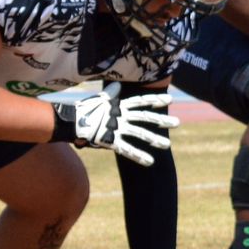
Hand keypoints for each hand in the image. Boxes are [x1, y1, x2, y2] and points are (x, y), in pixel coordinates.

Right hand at [53, 83, 177, 166]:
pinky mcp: (110, 140)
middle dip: (162, 120)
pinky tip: (150, 162)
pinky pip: (127, 150)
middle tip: (177, 122)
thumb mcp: (100, 99)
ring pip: (139, 134)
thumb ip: (111, 93)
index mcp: (119, 105)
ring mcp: (116, 128)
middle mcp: (120, 115)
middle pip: (145, 117)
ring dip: (154, 139)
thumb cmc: (84, 110)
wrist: (70, 122)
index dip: (154, 100)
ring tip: (167, 145)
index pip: (140, 101)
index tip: (170, 99)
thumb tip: (117, 86)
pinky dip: (138, 156)